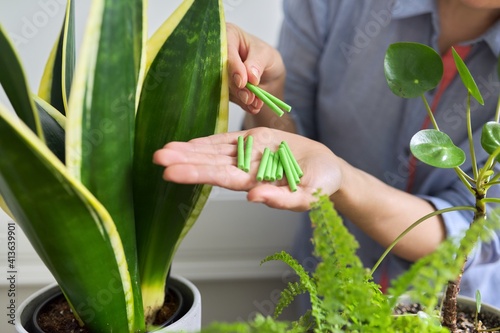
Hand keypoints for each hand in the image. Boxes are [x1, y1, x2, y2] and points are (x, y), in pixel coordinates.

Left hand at [153, 127, 341, 210]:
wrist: (328, 168)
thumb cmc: (322, 185)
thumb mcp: (310, 195)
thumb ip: (283, 199)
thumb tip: (254, 198)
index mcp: (256, 183)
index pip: (220, 178)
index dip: (196, 174)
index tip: (171, 173)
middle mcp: (246, 169)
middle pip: (210, 164)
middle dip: (184, 161)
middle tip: (157, 158)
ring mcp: (249, 153)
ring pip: (214, 151)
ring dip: (190, 150)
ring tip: (164, 150)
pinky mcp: (255, 139)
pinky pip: (227, 140)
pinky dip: (208, 140)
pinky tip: (189, 143)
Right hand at [227, 23, 285, 113]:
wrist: (269, 74)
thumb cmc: (266, 57)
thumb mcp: (266, 55)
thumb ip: (257, 63)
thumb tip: (250, 76)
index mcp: (228, 35)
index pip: (226, 52)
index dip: (234, 68)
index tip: (243, 82)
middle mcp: (219, 53)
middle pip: (222, 72)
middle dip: (237, 87)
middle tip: (249, 97)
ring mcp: (219, 71)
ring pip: (224, 86)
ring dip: (240, 97)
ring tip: (255, 103)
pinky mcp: (221, 86)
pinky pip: (228, 97)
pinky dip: (241, 103)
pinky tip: (252, 106)